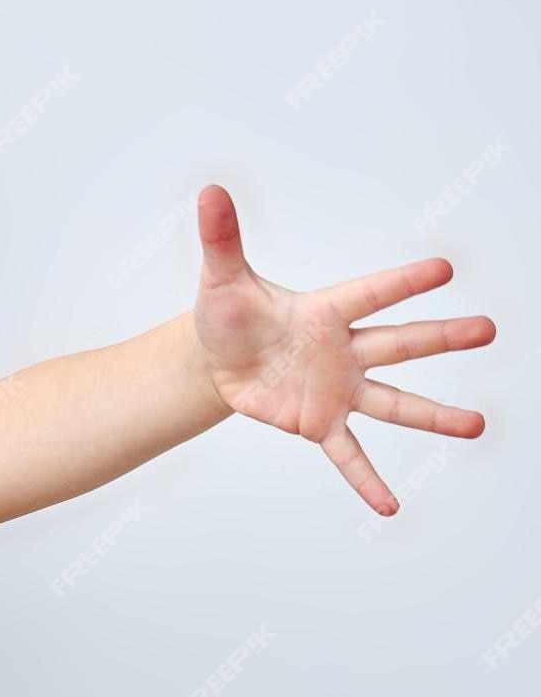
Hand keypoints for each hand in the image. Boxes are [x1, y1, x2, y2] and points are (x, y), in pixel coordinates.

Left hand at [190, 184, 492, 515]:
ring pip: (393, 403)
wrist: (215, 361)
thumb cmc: (227, 315)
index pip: (370, 293)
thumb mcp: (221, 278)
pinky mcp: (318, 423)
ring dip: (433, 416)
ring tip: (478, 426)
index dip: (403, 283)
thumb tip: (208, 190)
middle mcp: (343, 350)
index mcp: (326, 311)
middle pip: (399, 344)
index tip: (445, 270)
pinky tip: (389, 507)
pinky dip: (365, 480)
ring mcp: (337, 390)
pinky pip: (348, 455)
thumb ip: (221, 236)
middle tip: (488, 329)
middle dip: (442, 337)